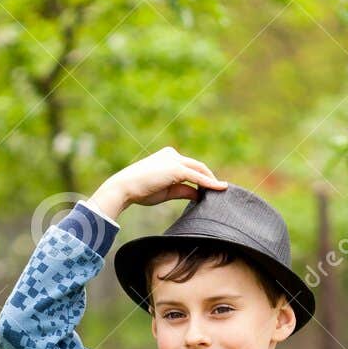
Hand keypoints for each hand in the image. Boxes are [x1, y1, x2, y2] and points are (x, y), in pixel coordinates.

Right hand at [84, 148, 228, 219]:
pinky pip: (197, 177)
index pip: (190, 167)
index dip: (202, 177)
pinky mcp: (177, 168)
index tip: (210, 188)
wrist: (125, 187)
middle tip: (221, 189)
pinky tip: (220, 189)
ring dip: (212, 181)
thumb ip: (184, 190)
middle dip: (210, 178)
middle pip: (197, 167)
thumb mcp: (167, 191)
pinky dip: (210, 183)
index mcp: (168, 157)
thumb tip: (199, 194)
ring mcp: (174, 160)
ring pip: (199, 170)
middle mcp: (172, 155)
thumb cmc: (142, 190)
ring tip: (222, 190)